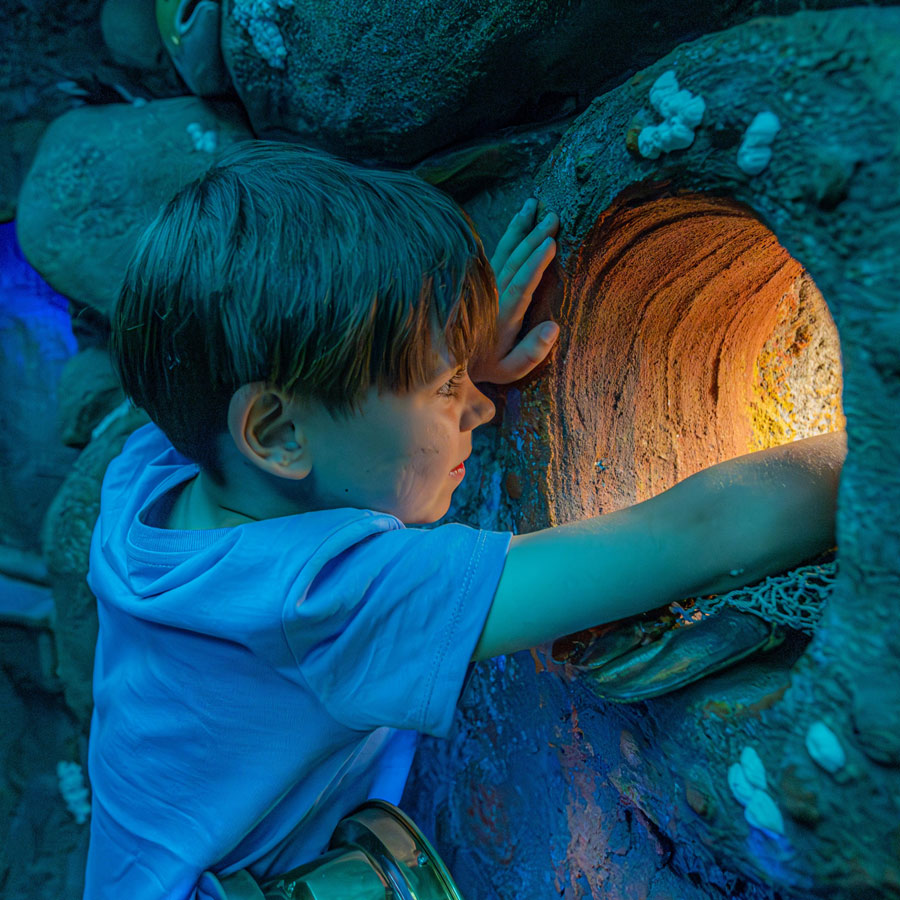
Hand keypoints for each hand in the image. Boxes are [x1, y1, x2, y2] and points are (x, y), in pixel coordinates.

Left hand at [469, 198, 559, 383]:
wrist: (445, 360)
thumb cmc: (484, 366)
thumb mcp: (508, 370)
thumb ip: (531, 353)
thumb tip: (554, 327)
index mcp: (502, 317)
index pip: (521, 285)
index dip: (534, 265)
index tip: (549, 243)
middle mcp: (493, 297)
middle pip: (515, 261)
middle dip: (534, 237)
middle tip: (553, 216)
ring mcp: (485, 285)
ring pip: (504, 251)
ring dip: (520, 227)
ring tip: (534, 205)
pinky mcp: (479, 280)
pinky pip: (495, 252)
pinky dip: (509, 235)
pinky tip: (518, 221)